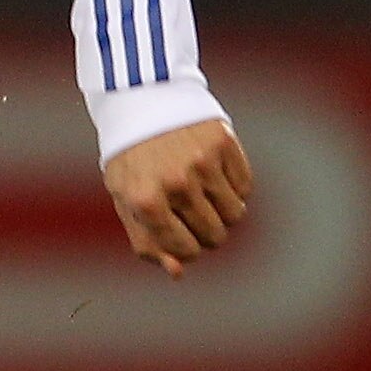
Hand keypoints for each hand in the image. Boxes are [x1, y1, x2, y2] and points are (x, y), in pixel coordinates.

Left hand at [102, 120, 251, 278]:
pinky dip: (235, 188)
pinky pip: (245, 187)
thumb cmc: (130, 157)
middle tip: (193, 214)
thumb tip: (178, 272)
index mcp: (146, 201)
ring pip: (235, 214)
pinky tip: (214, 174)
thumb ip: (147, 240)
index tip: (181, 236)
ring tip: (204, 195)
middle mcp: (176, 183)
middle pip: (215, 236)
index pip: (185, 250)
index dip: (186, 250)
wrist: (141, 99)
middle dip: (206, 233)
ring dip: (224, 213)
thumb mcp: (125, 199)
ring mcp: (203, 162)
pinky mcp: (224, 142)